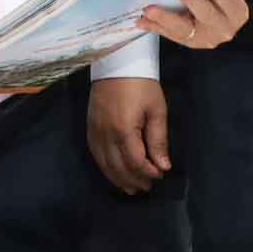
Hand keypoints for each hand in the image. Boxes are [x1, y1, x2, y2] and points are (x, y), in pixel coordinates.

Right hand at [87, 77, 168, 194]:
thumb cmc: (142, 85)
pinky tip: (114, 173)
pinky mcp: (89, 128)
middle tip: (148, 187)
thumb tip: (163, 166)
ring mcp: (95, 132)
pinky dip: (106, 168)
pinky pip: (95, 155)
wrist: (117, 63)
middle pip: (119, 167)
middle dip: (135, 180)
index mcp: (124, 130)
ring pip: (104, 165)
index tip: (160, 175)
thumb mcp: (157, 110)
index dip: (148, 173)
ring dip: (119, 179)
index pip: (135, 162)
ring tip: (132, 188)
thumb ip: (158, 140)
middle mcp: (106, 134)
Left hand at [135, 0, 246, 51]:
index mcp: (236, 12)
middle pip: (206, 15)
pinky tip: (141, 21)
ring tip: (149, 9)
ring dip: (165, 18)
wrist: (224, 20)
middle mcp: (223, 28)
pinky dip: (154, 26)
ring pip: (183, 29)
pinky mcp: (188, 42)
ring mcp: (204, 38)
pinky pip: (169, 34)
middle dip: (192, 1)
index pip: (229, 1)